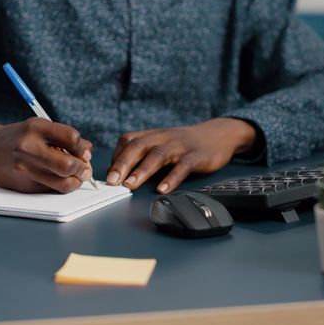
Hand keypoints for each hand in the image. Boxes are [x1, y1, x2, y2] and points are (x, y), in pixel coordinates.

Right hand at [0, 117, 92, 192]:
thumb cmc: (19, 137)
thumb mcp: (40, 128)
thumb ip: (64, 138)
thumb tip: (88, 154)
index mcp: (35, 127)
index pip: (71, 138)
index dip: (82, 147)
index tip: (82, 151)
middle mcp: (28, 148)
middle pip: (67, 165)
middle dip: (82, 168)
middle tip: (84, 168)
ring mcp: (25, 169)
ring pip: (63, 183)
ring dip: (76, 181)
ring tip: (76, 176)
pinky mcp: (24, 185)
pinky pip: (52, 189)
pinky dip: (61, 186)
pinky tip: (60, 179)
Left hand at [107, 118, 256, 193]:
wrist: (217, 135)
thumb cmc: (182, 144)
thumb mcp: (159, 144)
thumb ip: (140, 155)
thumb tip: (116, 173)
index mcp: (151, 135)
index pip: (127, 142)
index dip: (115, 158)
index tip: (106, 176)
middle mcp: (162, 137)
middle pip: (138, 147)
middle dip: (122, 164)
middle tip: (111, 181)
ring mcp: (179, 146)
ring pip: (157, 156)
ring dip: (142, 171)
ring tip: (130, 185)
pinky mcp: (196, 156)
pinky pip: (182, 167)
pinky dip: (171, 178)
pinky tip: (162, 189)